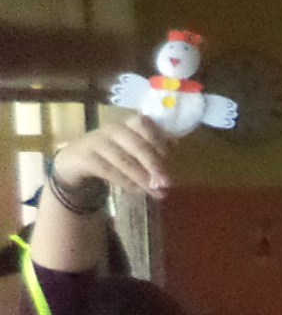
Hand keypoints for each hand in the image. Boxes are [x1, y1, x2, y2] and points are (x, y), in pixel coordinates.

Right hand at [51, 118, 172, 198]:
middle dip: (154, 164)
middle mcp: (112, 129)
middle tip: (167, 182)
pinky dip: (125, 181)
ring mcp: (96, 142)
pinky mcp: (84, 158)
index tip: (169, 157)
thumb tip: (175, 142)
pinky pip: (108, 170)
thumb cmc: (112, 153)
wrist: (74, 161)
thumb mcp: (132, 148)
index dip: (158, 140)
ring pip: (123, 160)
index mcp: (127, 124)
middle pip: (136, 144)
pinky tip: (137, 190)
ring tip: (156, 191)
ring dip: (142, 177)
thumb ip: (152, 146)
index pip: (144, 124)